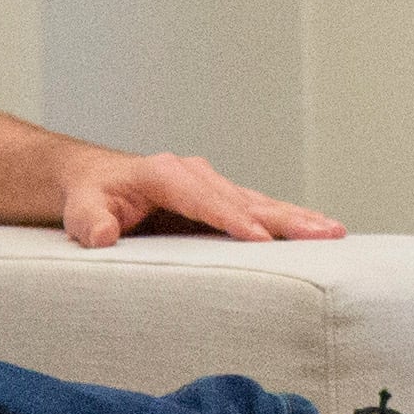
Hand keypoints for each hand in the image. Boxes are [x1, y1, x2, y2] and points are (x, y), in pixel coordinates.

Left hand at [60, 151, 344, 247]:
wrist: (94, 179)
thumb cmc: (89, 197)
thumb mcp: (80, 209)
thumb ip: (91, 222)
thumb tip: (104, 236)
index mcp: (164, 173)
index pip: (204, 199)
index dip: (233, 219)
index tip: (261, 239)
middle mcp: (194, 173)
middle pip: (245, 198)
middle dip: (285, 218)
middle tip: (324, 233)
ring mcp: (210, 183)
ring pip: (259, 201)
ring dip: (297, 218)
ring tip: (333, 232)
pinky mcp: (220, 197)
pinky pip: (257, 208)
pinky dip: (287, 218)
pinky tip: (316, 229)